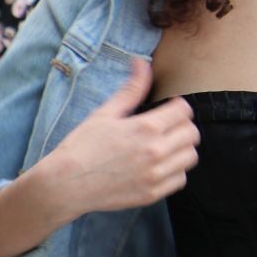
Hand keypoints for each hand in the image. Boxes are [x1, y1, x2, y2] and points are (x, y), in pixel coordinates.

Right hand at [31, 57, 198, 217]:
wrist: (64, 185)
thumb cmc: (82, 147)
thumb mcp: (105, 113)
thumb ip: (131, 89)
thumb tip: (141, 62)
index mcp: (146, 128)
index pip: (184, 110)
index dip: (176, 107)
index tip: (167, 110)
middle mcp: (155, 152)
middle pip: (192, 133)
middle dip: (182, 126)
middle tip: (166, 128)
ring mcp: (155, 175)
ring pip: (190, 157)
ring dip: (181, 149)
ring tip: (164, 146)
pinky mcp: (152, 194)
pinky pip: (180, 179)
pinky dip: (175, 171)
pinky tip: (159, 166)